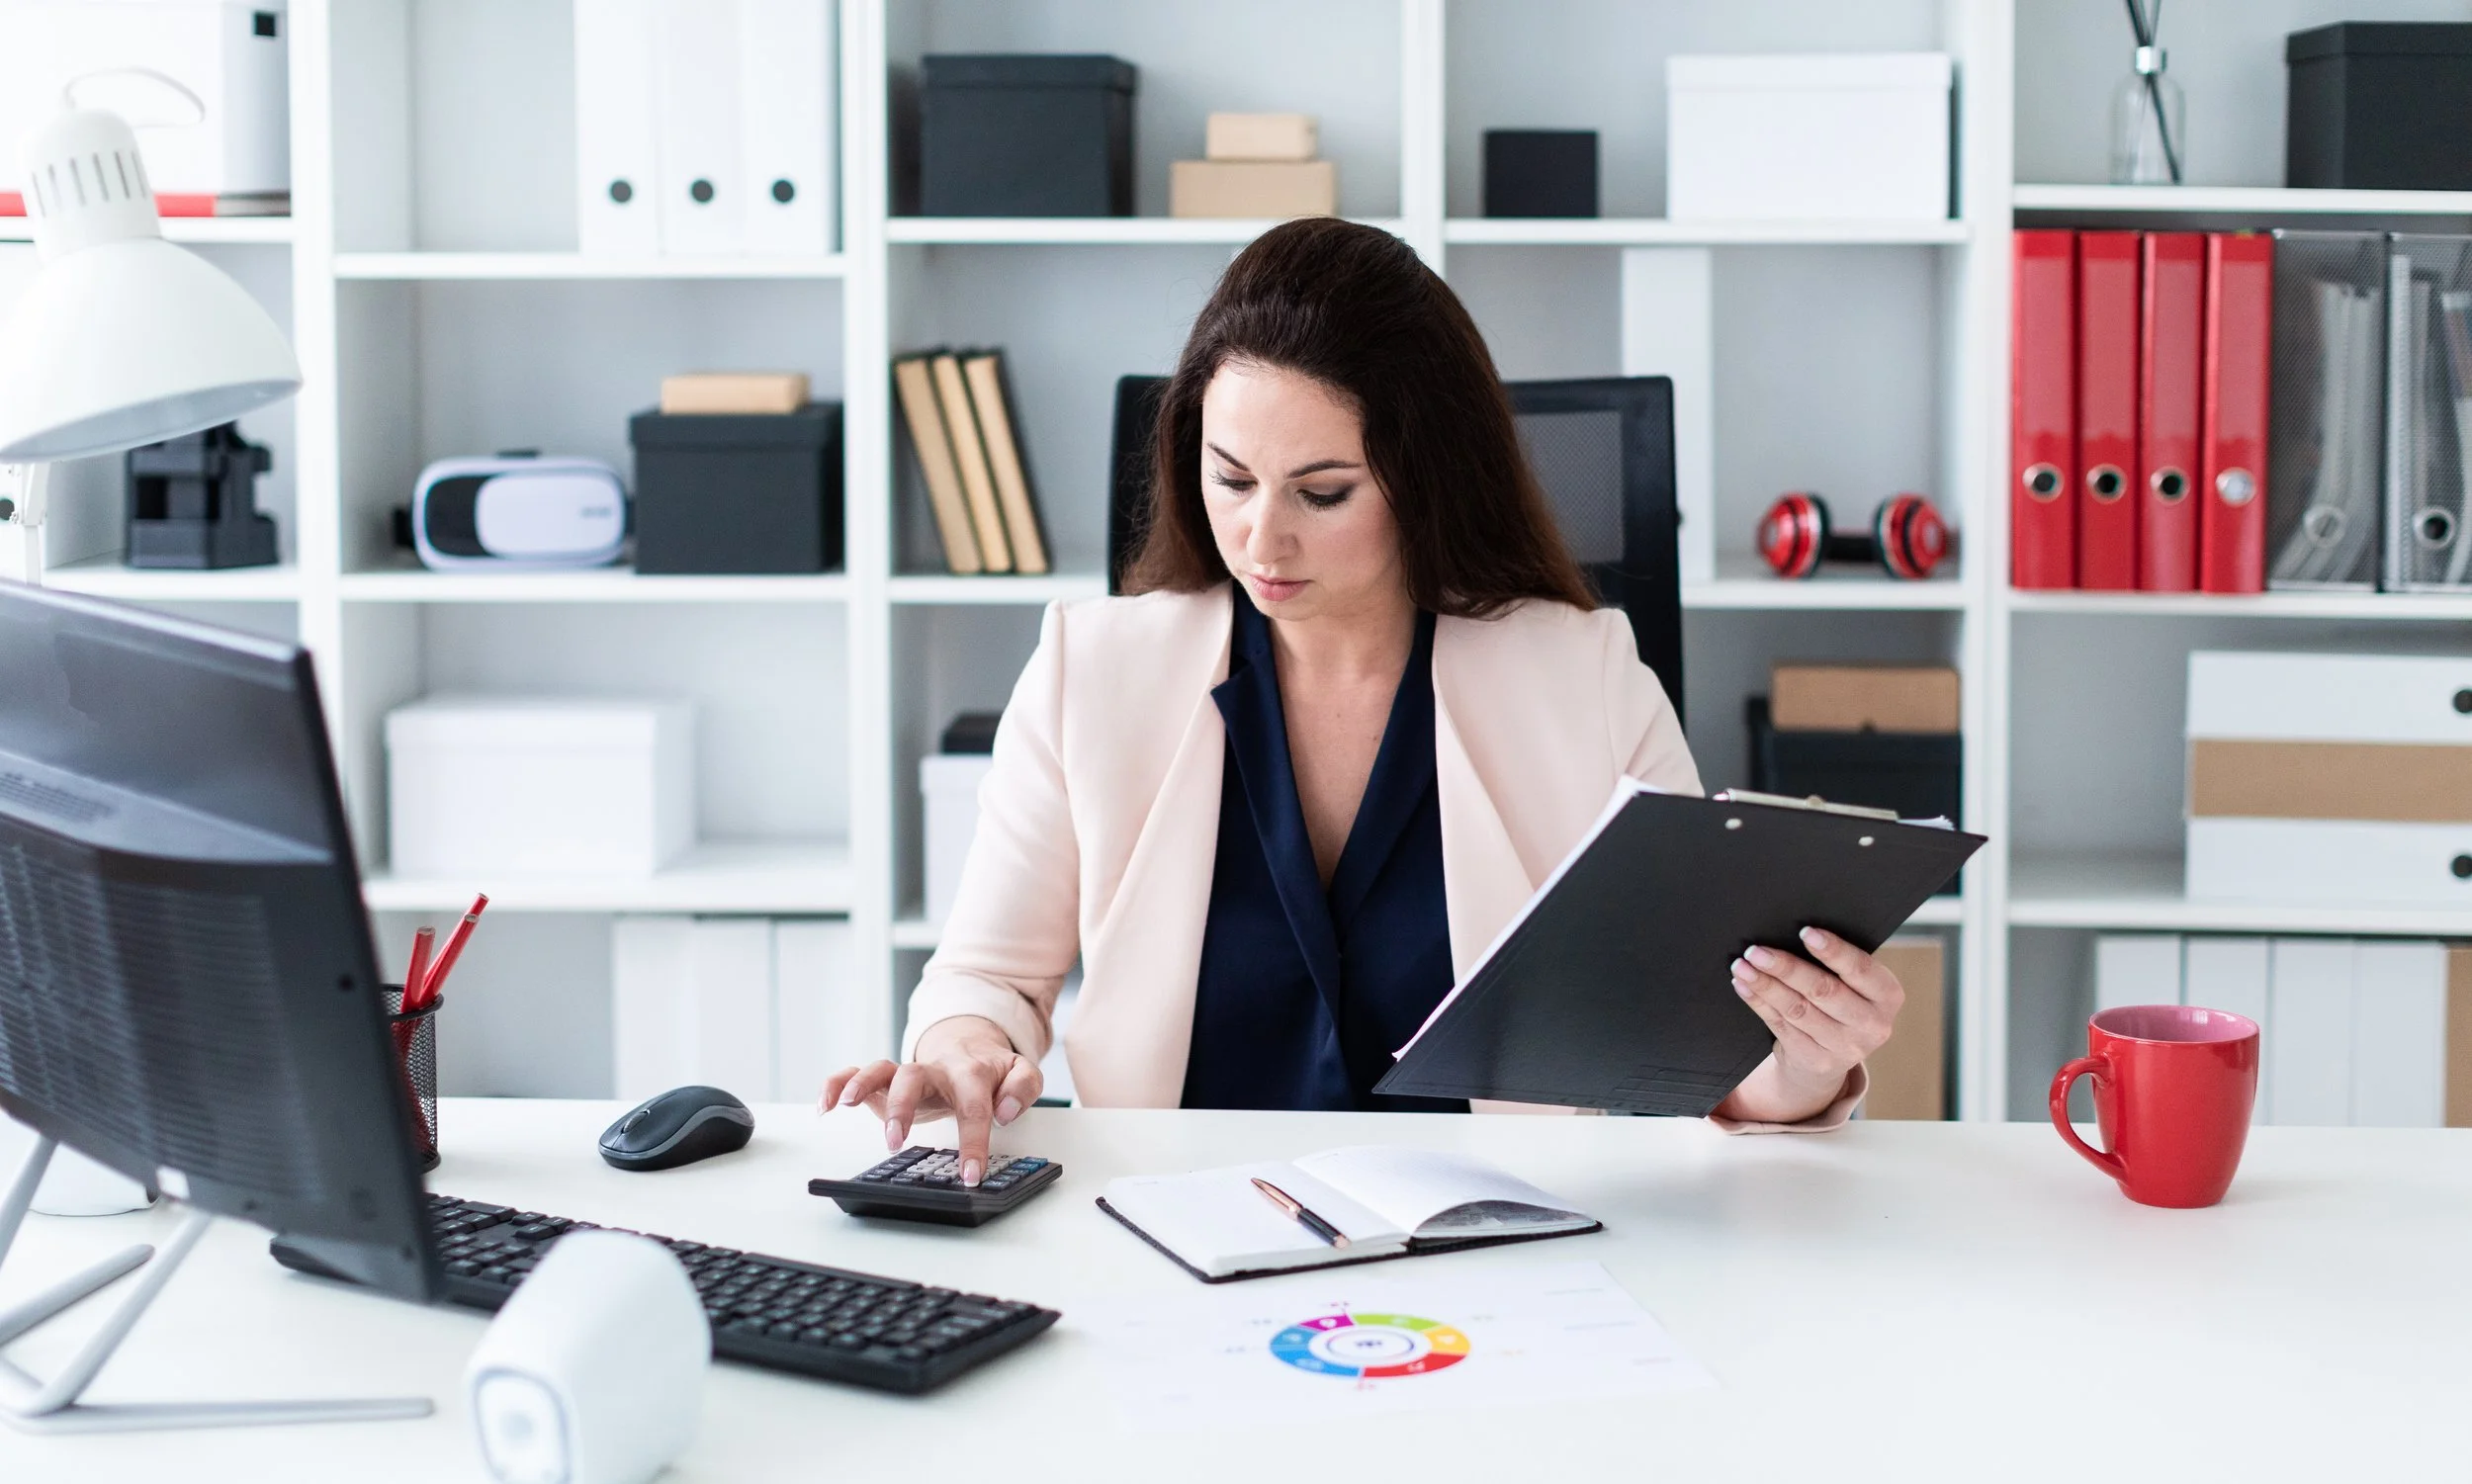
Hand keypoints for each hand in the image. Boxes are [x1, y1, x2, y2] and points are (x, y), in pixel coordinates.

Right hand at [819, 1016, 1041, 1186]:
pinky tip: (825, 1104)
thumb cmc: (992, 1070)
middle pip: (914, 1077)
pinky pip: (856, 1071)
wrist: (971, 1045)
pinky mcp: (887, 1078)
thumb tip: (1004, 1110)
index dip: (973, 1142)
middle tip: (894, 1142)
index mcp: (970, 1071)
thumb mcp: (1020, 1073)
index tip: (970, 1175)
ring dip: (862, 1084)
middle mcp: (934, 1069)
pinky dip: (837, 1082)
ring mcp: (908, 1073)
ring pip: (881, 1069)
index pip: (973, 1107)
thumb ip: (1022, 1088)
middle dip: (902, 1107)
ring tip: (847, 1104)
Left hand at [1724, 927, 1904, 1119]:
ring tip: (1742, 966)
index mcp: (1888, 996)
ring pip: (1797, 1009)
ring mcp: (1844, 1047)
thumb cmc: (1841, 1003)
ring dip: (1765, 985)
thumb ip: (1837, 965)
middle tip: (1756, 950)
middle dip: (1786, 968)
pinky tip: (1743, 986)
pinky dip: (1758, 1002)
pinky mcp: (1815, 1060)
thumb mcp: (1854, 986)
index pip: (1861, 969)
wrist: (1830, 1058)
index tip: (1805, 932)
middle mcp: (1872, 1025)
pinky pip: (1780, 1025)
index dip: (1834, 950)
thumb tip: (1794, 934)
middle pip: (1823, 990)